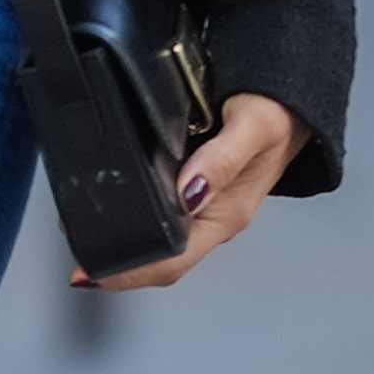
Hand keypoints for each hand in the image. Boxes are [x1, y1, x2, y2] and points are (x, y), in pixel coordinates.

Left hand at [83, 91, 297, 292]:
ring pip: (160, 240)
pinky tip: (112, 206)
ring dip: (124, 242)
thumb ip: (221, 160)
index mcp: (225, 215)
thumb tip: (188, 192)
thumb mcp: (254, 128)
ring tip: (82, 233)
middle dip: (118, 264)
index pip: (173, 261)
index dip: (131, 272)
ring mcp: (204, 207)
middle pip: (160, 260)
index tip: (92, 273)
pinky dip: (134, 216)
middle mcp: (212, 218)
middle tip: (77, 256)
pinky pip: (162, 214)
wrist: (295, 100)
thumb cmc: (281, 114)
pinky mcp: (196, 190)